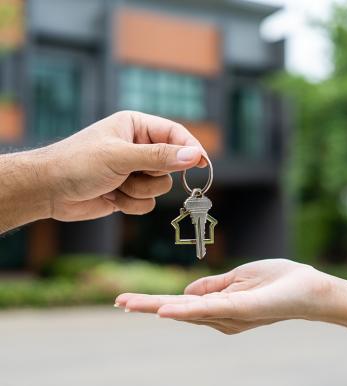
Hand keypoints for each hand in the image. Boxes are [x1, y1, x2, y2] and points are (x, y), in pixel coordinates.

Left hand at [39, 111, 206, 220]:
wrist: (49, 190)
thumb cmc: (78, 163)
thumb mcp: (121, 156)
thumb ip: (159, 157)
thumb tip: (194, 155)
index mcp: (137, 127)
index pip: (175, 134)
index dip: (190, 148)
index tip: (203, 164)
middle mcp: (138, 148)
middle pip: (171, 165)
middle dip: (152, 175)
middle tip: (130, 173)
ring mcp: (134, 171)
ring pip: (161, 187)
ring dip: (138, 191)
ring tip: (115, 185)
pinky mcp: (129, 192)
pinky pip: (148, 203)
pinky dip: (131, 204)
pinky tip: (111, 197)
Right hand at [115, 259, 333, 334]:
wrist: (311, 288)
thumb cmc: (278, 282)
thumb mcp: (238, 279)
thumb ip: (212, 287)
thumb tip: (185, 293)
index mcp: (220, 306)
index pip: (182, 304)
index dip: (156, 302)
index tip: (130, 299)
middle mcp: (221, 317)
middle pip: (178, 310)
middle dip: (147, 306)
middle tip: (119, 302)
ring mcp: (230, 315)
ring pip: (188, 311)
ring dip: (157, 307)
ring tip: (129, 303)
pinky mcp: (242, 310)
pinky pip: (211, 310)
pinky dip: (187, 310)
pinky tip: (167, 309)